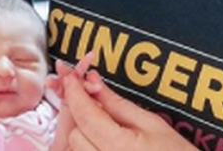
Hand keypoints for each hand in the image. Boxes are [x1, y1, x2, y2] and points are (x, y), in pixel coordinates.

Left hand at [59, 69, 200, 150]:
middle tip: (98, 105)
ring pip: (75, 150)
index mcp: (120, 148)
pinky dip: (88, 149)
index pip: (85, 115)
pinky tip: (104, 143)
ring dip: (84, 135)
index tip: (71, 78)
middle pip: (75, 134)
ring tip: (107, 130)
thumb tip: (91, 81)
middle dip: (83, 117)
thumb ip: (117, 103)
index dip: (75, 93)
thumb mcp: (151, 123)